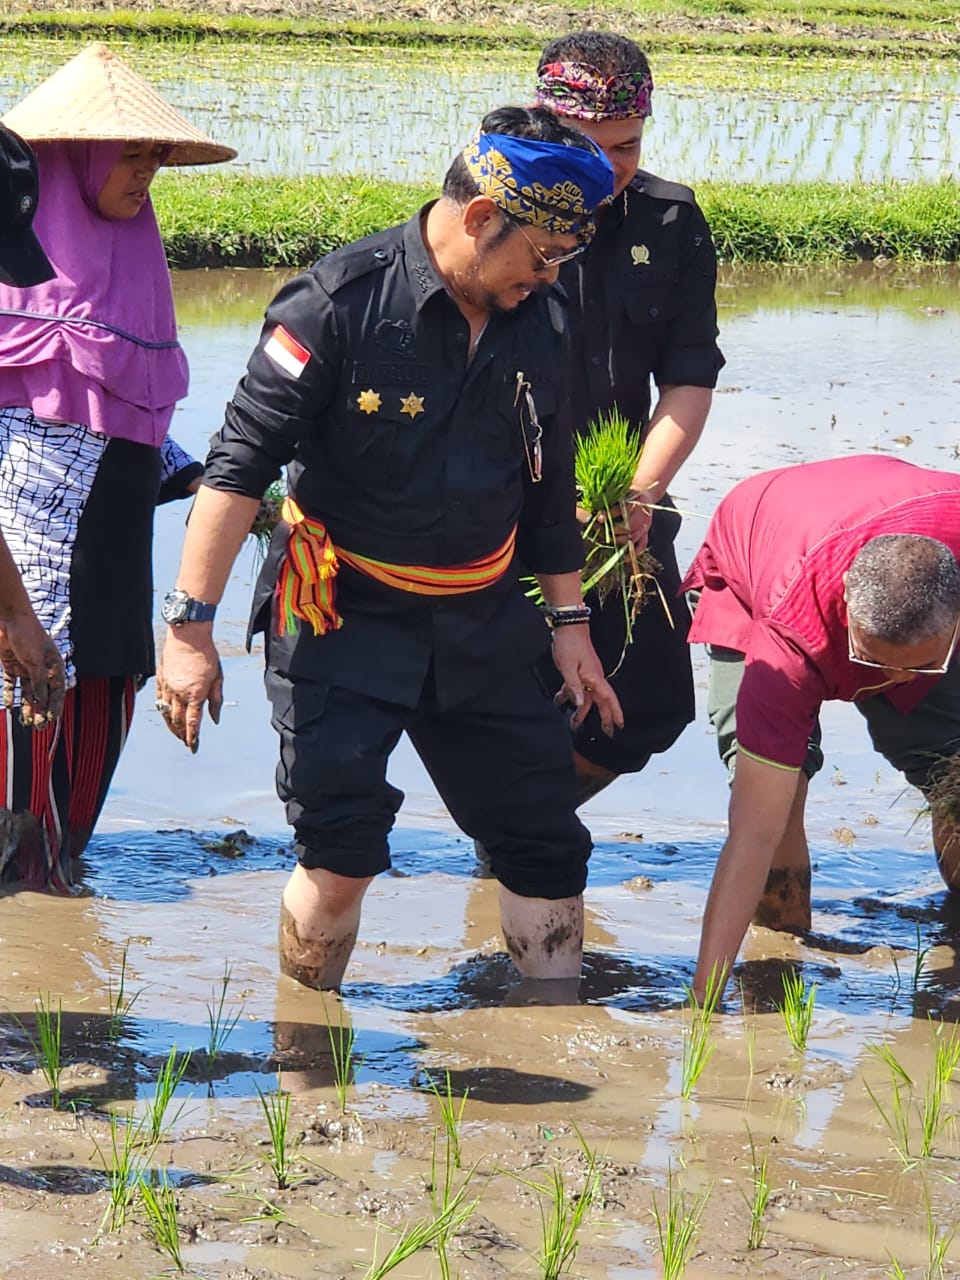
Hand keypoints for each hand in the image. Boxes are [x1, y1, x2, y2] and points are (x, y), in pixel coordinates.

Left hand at [0, 610, 65, 727]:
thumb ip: (38, 681)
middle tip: (38, 727)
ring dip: (27, 707)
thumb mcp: (35, 659)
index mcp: (53, 666)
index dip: (54, 707)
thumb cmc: (27, 634)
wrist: (8, 617)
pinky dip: (11, 695)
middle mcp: (41, 669)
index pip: (56, 691)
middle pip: (43, 694)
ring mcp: (26, 668)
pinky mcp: (11, 665)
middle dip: (41, 711)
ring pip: (28, 692)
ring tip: (25, 722)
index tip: (50, 721)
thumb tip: (41, 701)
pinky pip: (12, 684)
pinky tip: (10, 706)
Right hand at [155, 624, 222, 753]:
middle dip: (182, 735)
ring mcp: (168, 687)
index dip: (193, 738)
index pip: (193, 723)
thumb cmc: (206, 654)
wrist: (188, 635)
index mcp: (195, 694)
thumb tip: (215, 719)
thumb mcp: (218, 678)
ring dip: (171, 726)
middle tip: (186, 742)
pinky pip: (159, 700)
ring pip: (165, 714)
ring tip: (177, 733)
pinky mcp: (160, 679)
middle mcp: (179, 693)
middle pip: (177, 722)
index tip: (194, 747)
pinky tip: (166, 715)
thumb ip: (216, 700)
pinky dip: (162, 711)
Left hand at [550, 625, 623, 735]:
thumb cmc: (570, 645)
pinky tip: (560, 702)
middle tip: (607, 732)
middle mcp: (593, 678)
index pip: (608, 698)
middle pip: (600, 701)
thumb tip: (578, 704)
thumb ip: (573, 686)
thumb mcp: (568, 667)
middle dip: (604, 717)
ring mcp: (586, 674)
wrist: (569, 627)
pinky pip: (576, 688)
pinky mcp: (578, 671)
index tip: (620, 724)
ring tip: (575, 724)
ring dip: (581, 711)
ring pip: (586, 697)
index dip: (615, 712)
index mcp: (594, 678)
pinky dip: (569, 696)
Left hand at [591, 494, 652, 553]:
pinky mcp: (646, 533)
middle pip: (628, 528)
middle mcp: (644, 516)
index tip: (598, 517)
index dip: (609, 515)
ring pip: (632, 538)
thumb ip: (611, 502)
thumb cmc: (629, 494)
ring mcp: (645, 526)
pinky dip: (633, 553)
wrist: (645, 495)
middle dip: (612, 531)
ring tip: (606, 539)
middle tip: (599, 530)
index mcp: (638, 503)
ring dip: (618, 541)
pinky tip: (624, 558)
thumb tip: (599, 515)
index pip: (622, 512)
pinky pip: (641, 546)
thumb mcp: (621, 493)